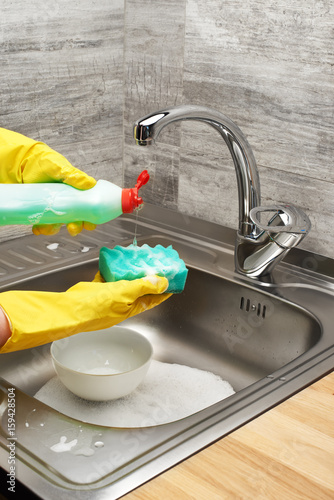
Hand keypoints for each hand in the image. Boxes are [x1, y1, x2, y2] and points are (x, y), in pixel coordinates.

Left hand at [0, 127, 96, 235]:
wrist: (22, 162)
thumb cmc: (44, 161)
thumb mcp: (59, 166)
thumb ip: (73, 175)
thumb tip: (90, 184)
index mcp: (76, 191)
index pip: (87, 207)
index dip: (90, 218)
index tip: (90, 224)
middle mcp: (66, 201)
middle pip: (75, 219)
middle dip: (75, 227)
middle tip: (72, 229)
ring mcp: (53, 206)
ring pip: (58, 223)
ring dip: (55, 229)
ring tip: (48, 228)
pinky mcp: (40, 210)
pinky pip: (42, 223)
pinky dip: (40, 228)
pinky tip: (37, 228)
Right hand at [0, 274, 170, 352]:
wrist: (69, 309)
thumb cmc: (96, 307)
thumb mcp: (125, 293)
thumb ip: (143, 286)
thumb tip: (162, 282)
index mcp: (132, 307)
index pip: (154, 298)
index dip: (165, 289)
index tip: (173, 279)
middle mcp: (122, 302)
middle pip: (140, 288)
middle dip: (148, 276)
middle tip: (156, 263)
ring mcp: (109, 296)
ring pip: (124, 281)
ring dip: (131, 271)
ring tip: (138, 257)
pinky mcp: (97, 289)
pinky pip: (108, 276)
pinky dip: (112, 268)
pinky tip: (114, 259)